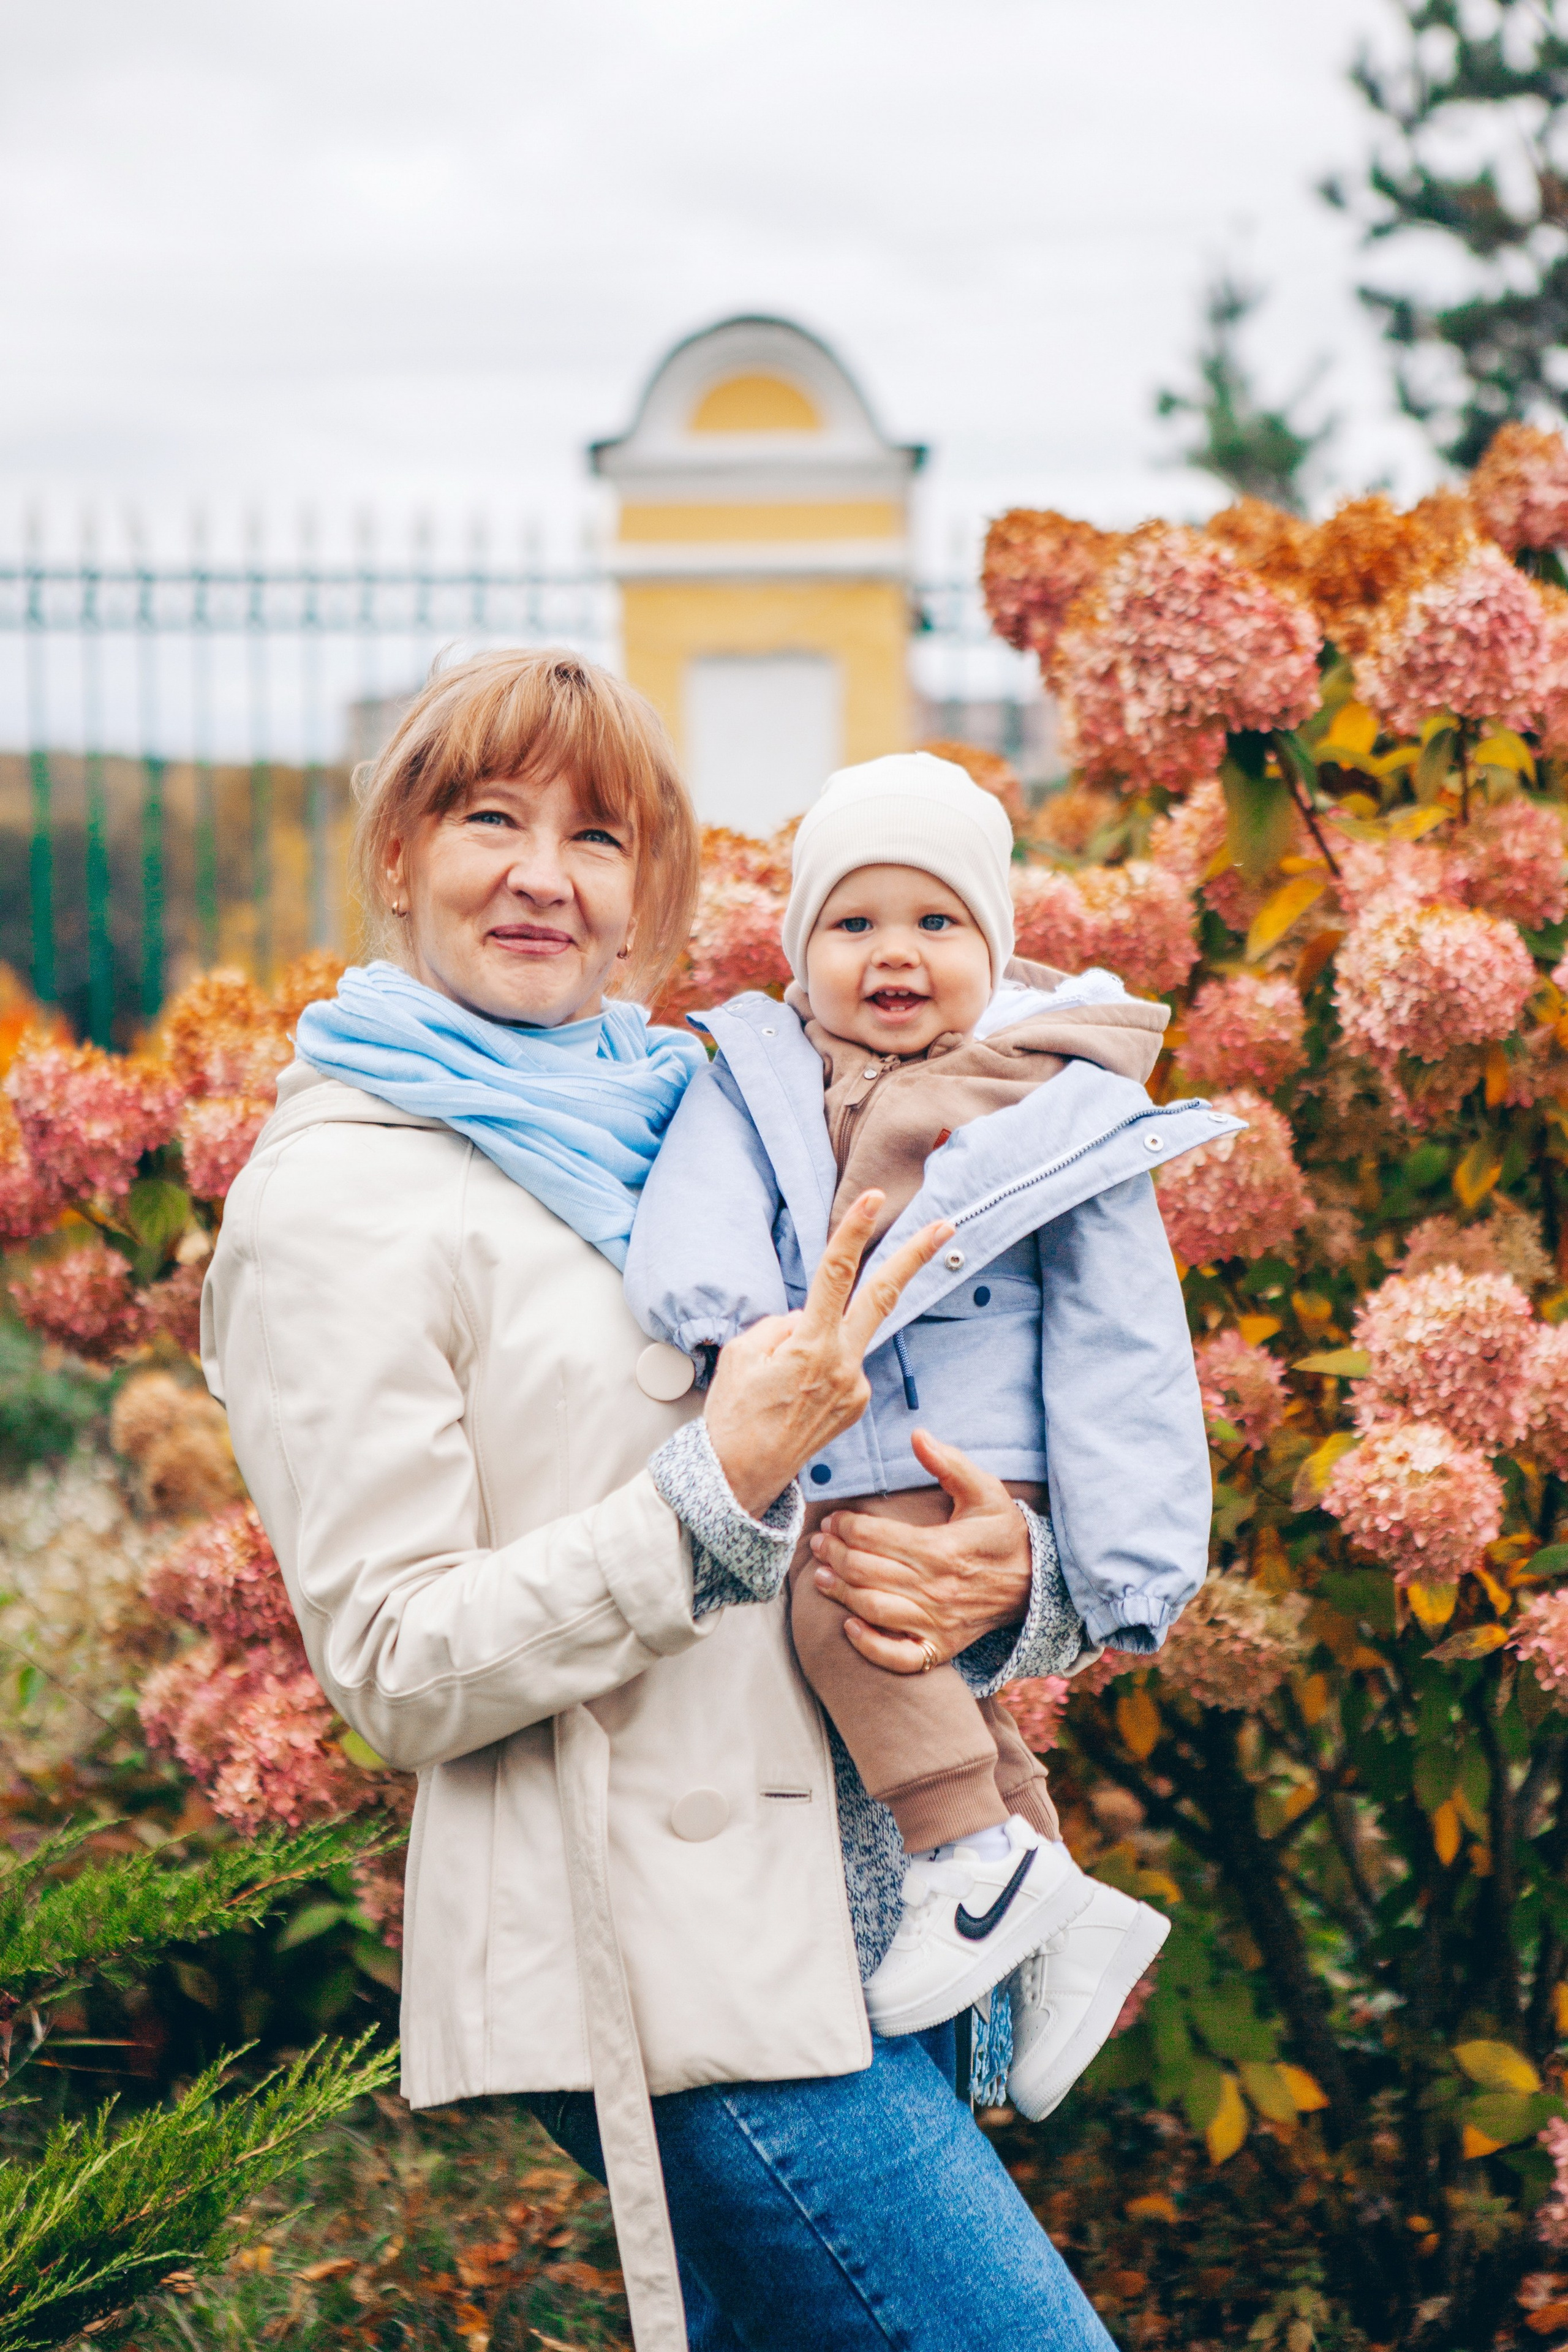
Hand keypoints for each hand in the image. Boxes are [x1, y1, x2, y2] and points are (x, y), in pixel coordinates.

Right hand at [703, 1192, 953, 1520]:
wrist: (739, 1479)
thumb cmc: (733, 1415)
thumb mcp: (743, 1354)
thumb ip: (782, 1324)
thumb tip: (809, 1316)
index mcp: (811, 1347)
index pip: (836, 1275)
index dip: (854, 1232)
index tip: (874, 1200)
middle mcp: (843, 1365)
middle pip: (882, 1297)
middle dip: (914, 1257)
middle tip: (944, 1225)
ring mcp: (855, 1388)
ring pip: (843, 1335)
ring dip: (819, 1337)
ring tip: (778, 1380)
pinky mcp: (856, 1404)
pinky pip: (840, 1363)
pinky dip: (819, 1362)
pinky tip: (793, 1392)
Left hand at [807, 1429, 1032, 1673]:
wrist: (1037, 1582)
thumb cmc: (1004, 1534)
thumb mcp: (985, 1491)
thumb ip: (950, 1463)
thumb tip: (917, 1434)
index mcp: (941, 1549)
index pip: (875, 1537)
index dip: (846, 1527)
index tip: (833, 1520)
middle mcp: (935, 1589)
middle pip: (865, 1571)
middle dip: (834, 1555)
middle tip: (818, 1544)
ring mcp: (937, 1623)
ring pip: (872, 1609)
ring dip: (840, 1593)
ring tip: (821, 1576)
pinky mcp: (941, 1647)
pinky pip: (898, 1657)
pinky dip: (870, 1646)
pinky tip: (849, 1626)